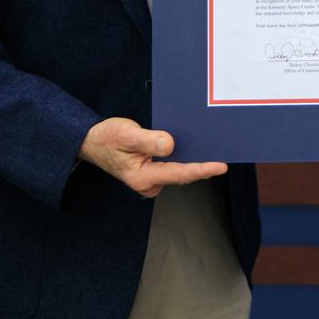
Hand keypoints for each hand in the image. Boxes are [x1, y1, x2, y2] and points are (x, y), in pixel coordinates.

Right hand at [78, 117, 227, 197]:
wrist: (91, 142)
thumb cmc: (107, 138)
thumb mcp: (126, 135)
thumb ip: (147, 140)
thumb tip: (169, 144)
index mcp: (143, 177)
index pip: (179, 173)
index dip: (201, 169)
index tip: (221, 166)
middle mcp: (149, 183)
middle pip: (182, 174)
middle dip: (203, 164)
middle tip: (226, 152)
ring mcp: (152, 179)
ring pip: (179, 170)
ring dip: (195, 160)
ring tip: (216, 148)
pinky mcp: (153, 172)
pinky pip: (174, 165)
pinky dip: (186, 157)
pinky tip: (197, 147)